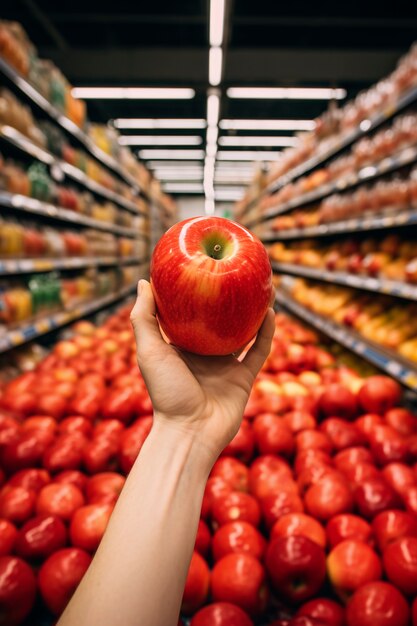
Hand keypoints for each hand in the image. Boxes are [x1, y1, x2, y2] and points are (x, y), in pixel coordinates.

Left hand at [130, 280, 274, 464]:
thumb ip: (144, 319)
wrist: (190, 433)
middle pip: (221, 319)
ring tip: (262, 285)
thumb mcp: (149, 352)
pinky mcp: (244, 378)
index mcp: (182, 347)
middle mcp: (205, 354)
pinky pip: (259, 351)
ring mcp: (226, 366)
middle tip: (239, 273)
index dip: (197, 292)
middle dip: (231, 298)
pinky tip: (271, 311)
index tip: (204, 267)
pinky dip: (266, 333)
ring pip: (244, 332)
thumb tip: (143, 281)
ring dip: (254, 310)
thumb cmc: (165, 393)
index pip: (190, 313)